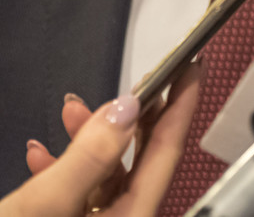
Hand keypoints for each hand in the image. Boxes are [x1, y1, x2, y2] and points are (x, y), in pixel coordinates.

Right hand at [3, 68, 200, 216]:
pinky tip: (40, 152)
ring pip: (104, 180)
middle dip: (135, 121)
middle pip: (140, 167)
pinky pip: (75, 198)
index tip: (192, 71)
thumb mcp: (43, 207)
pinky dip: (61, 170)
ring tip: (73, 111)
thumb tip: (126, 110)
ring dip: (90, 142)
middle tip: (143, 80)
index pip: (165, 158)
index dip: (179, 110)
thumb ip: (88, 158)